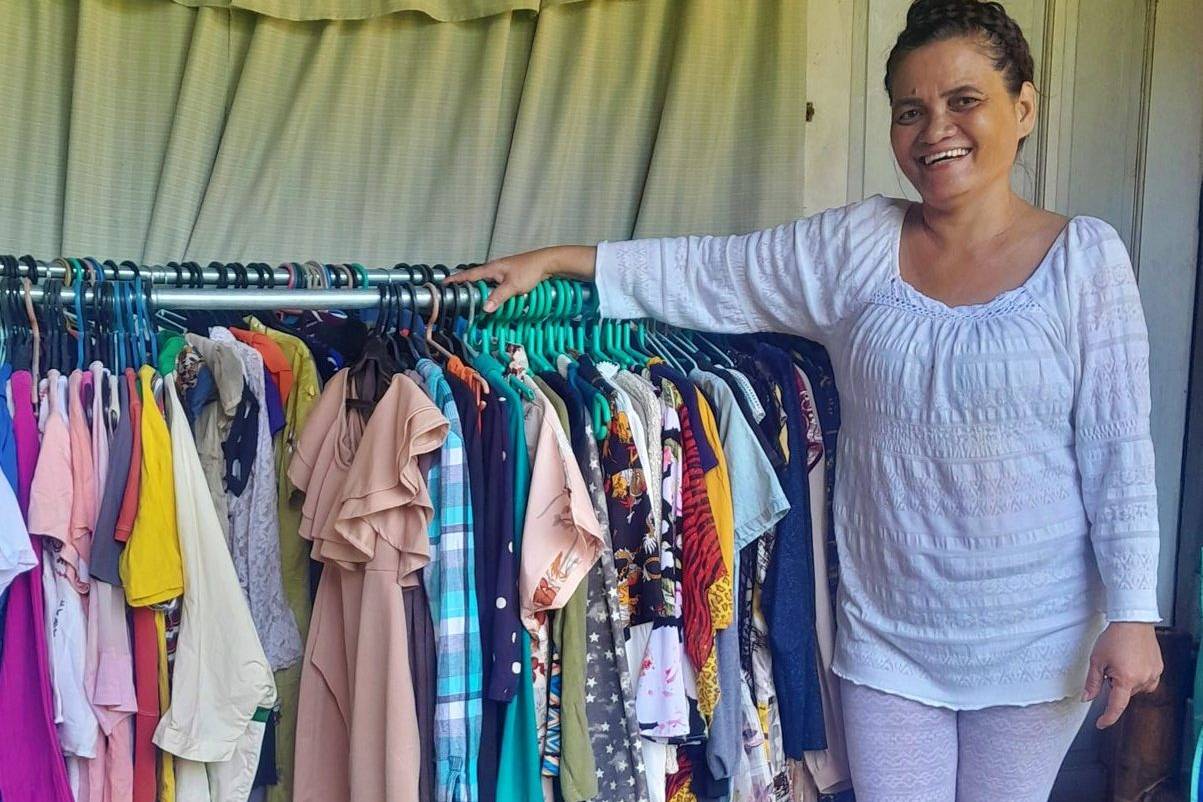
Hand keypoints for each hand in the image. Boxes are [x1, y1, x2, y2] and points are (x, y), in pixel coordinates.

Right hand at [445, 245, 596, 313]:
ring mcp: (502, 271)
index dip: (457, 279)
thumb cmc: (529, 270)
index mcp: (491, 268)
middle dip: (466, 286)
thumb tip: (485, 308)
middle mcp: (494, 268)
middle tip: (457, 295)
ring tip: (473, 300)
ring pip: (486, 282)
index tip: (445, 284)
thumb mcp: (512, 286)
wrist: (547, 263)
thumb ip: (498, 297)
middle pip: (476, 278)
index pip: (469, 275)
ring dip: (480, 289)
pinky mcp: (510, 275)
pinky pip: (495, 284)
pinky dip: (491, 290)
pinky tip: (493, 297)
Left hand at [1083, 622, 1161, 727]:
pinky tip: (1131, 663)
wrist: (1133, 621)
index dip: (1107, 718)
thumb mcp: (1097, 660)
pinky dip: (1137, 677)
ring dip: (1126, 681)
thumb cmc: (1114, 638)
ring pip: (1135, 688)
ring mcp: (1153, 675)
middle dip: (1114, 685)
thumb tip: (1087, 699)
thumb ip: (1092, 683)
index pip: (1116, 706)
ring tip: (1121, 661)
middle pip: (1124, 694)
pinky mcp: (1159, 669)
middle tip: (1109, 666)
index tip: (1101, 723)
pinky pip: (1146, 681)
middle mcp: (1143, 680)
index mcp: (1126, 680)